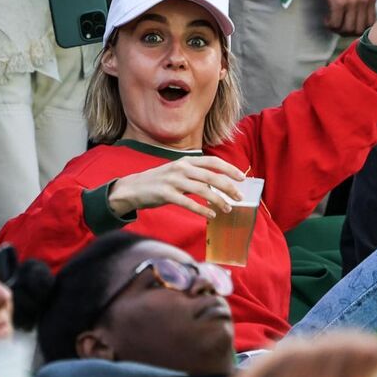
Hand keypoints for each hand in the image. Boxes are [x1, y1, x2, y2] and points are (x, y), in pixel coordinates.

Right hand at [107, 156, 246, 219]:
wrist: (133, 188)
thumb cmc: (160, 181)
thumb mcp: (178, 172)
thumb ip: (196, 175)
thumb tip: (219, 183)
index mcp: (186, 161)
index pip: (213, 162)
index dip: (229, 169)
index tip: (242, 178)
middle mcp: (181, 168)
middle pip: (211, 176)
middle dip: (228, 187)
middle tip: (239, 197)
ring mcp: (173, 180)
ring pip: (202, 190)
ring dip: (218, 200)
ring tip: (227, 209)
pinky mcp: (165, 194)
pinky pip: (188, 203)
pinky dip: (202, 210)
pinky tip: (211, 215)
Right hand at [315, 0, 376, 36]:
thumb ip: (363, 0)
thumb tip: (358, 17)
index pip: (370, 25)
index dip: (358, 29)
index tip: (349, 25)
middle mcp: (364, 1)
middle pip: (358, 30)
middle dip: (347, 32)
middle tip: (338, 26)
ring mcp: (352, 3)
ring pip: (347, 29)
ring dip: (337, 29)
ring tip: (331, 22)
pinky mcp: (338, 2)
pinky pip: (335, 23)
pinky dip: (330, 25)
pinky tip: (326, 19)